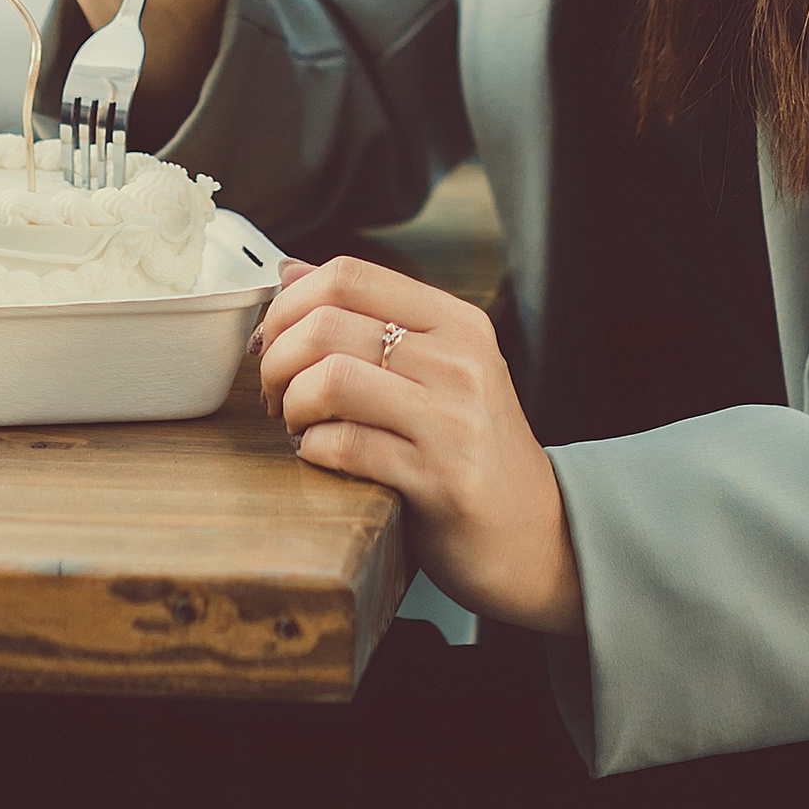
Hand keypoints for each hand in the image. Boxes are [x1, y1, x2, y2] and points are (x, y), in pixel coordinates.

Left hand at [256, 258, 583, 637]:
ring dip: (291, 403)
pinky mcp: (439, 479)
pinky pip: (344, 445)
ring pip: (331, 379)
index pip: (350, 275)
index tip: (273, 338)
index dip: (290, 303)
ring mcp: (453, 420)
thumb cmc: (473, 449)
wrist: (535, 536)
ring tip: (297, 423)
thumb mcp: (439, 368)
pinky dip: (311, 449)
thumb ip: (371, 319)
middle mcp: (460, 361)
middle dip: (277, 358)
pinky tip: (318, 455)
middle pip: (328, 323)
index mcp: (458, 322)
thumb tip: (290, 272)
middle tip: (273, 390)